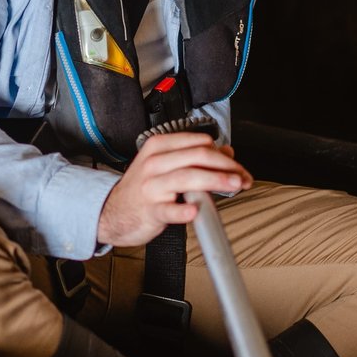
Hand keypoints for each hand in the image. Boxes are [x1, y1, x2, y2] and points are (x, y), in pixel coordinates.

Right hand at [95, 131, 252, 247]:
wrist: (112, 212)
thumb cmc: (143, 189)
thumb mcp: (165, 165)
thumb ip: (195, 157)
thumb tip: (227, 151)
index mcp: (159, 146)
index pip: (199, 143)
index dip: (223, 154)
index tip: (238, 166)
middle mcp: (154, 163)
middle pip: (197, 157)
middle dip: (226, 165)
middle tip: (243, 177)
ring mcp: (151, 186)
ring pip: (187, 177)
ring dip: (216, 180)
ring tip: (234, 185)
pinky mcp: (150, 210)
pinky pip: (168, 209)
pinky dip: (182, 210)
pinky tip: (194, 211)